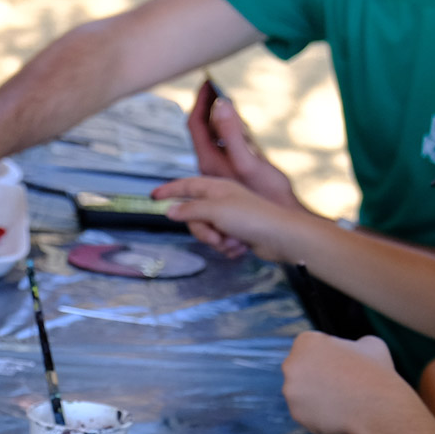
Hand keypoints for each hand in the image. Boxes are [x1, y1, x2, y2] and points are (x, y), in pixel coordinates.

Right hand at [150, 172, 316, 262]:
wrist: (281, 237)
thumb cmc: (252, 217)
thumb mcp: (215, 210)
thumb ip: (190, 210)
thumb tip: (171, 211)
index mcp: (217, 187)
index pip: (186, 186)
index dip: (169, 190)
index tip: (153, 196)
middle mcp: (222, 200)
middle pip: (194, 217)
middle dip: (202, 231)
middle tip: (215, 236)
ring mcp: (230, 217)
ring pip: (207, 232)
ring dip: (217, 242)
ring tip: (232, 241)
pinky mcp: (238, 233)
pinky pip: (220, 242)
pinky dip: (228, 247)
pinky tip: (241, 247)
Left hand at [184, 88, 296, 201]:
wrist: (281, 221)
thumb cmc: (266, 196)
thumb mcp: (248, 163)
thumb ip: (232, 135)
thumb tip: (221, 105)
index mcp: (209, 162)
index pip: (195, 124)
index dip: (200, 101)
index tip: (208, 81)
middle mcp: (211, 166)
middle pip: (202, 129)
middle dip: (208, 106)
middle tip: (218, 86)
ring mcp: (222, 170)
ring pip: (214, 137)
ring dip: (220, 117)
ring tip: (228, 100)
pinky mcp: (234, 174)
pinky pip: (227, 146)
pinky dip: (232, 131)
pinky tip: (242, 127)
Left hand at [282, 331, 417, 433]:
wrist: (379, 407)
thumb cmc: (376, 372)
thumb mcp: (370, 344)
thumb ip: (353, 344)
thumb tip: (354, 349)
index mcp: (306, 342)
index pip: (313, 349)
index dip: (330, 357)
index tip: (343, 366)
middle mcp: (291, 364)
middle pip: (303, 371)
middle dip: (319, 377)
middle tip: (342, 385)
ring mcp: (291, 391)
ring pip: (304, 394)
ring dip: (318, 397)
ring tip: (343, 401)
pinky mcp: (297, 414)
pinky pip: (308, 414)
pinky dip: (320, 416)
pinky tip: (339, 415)